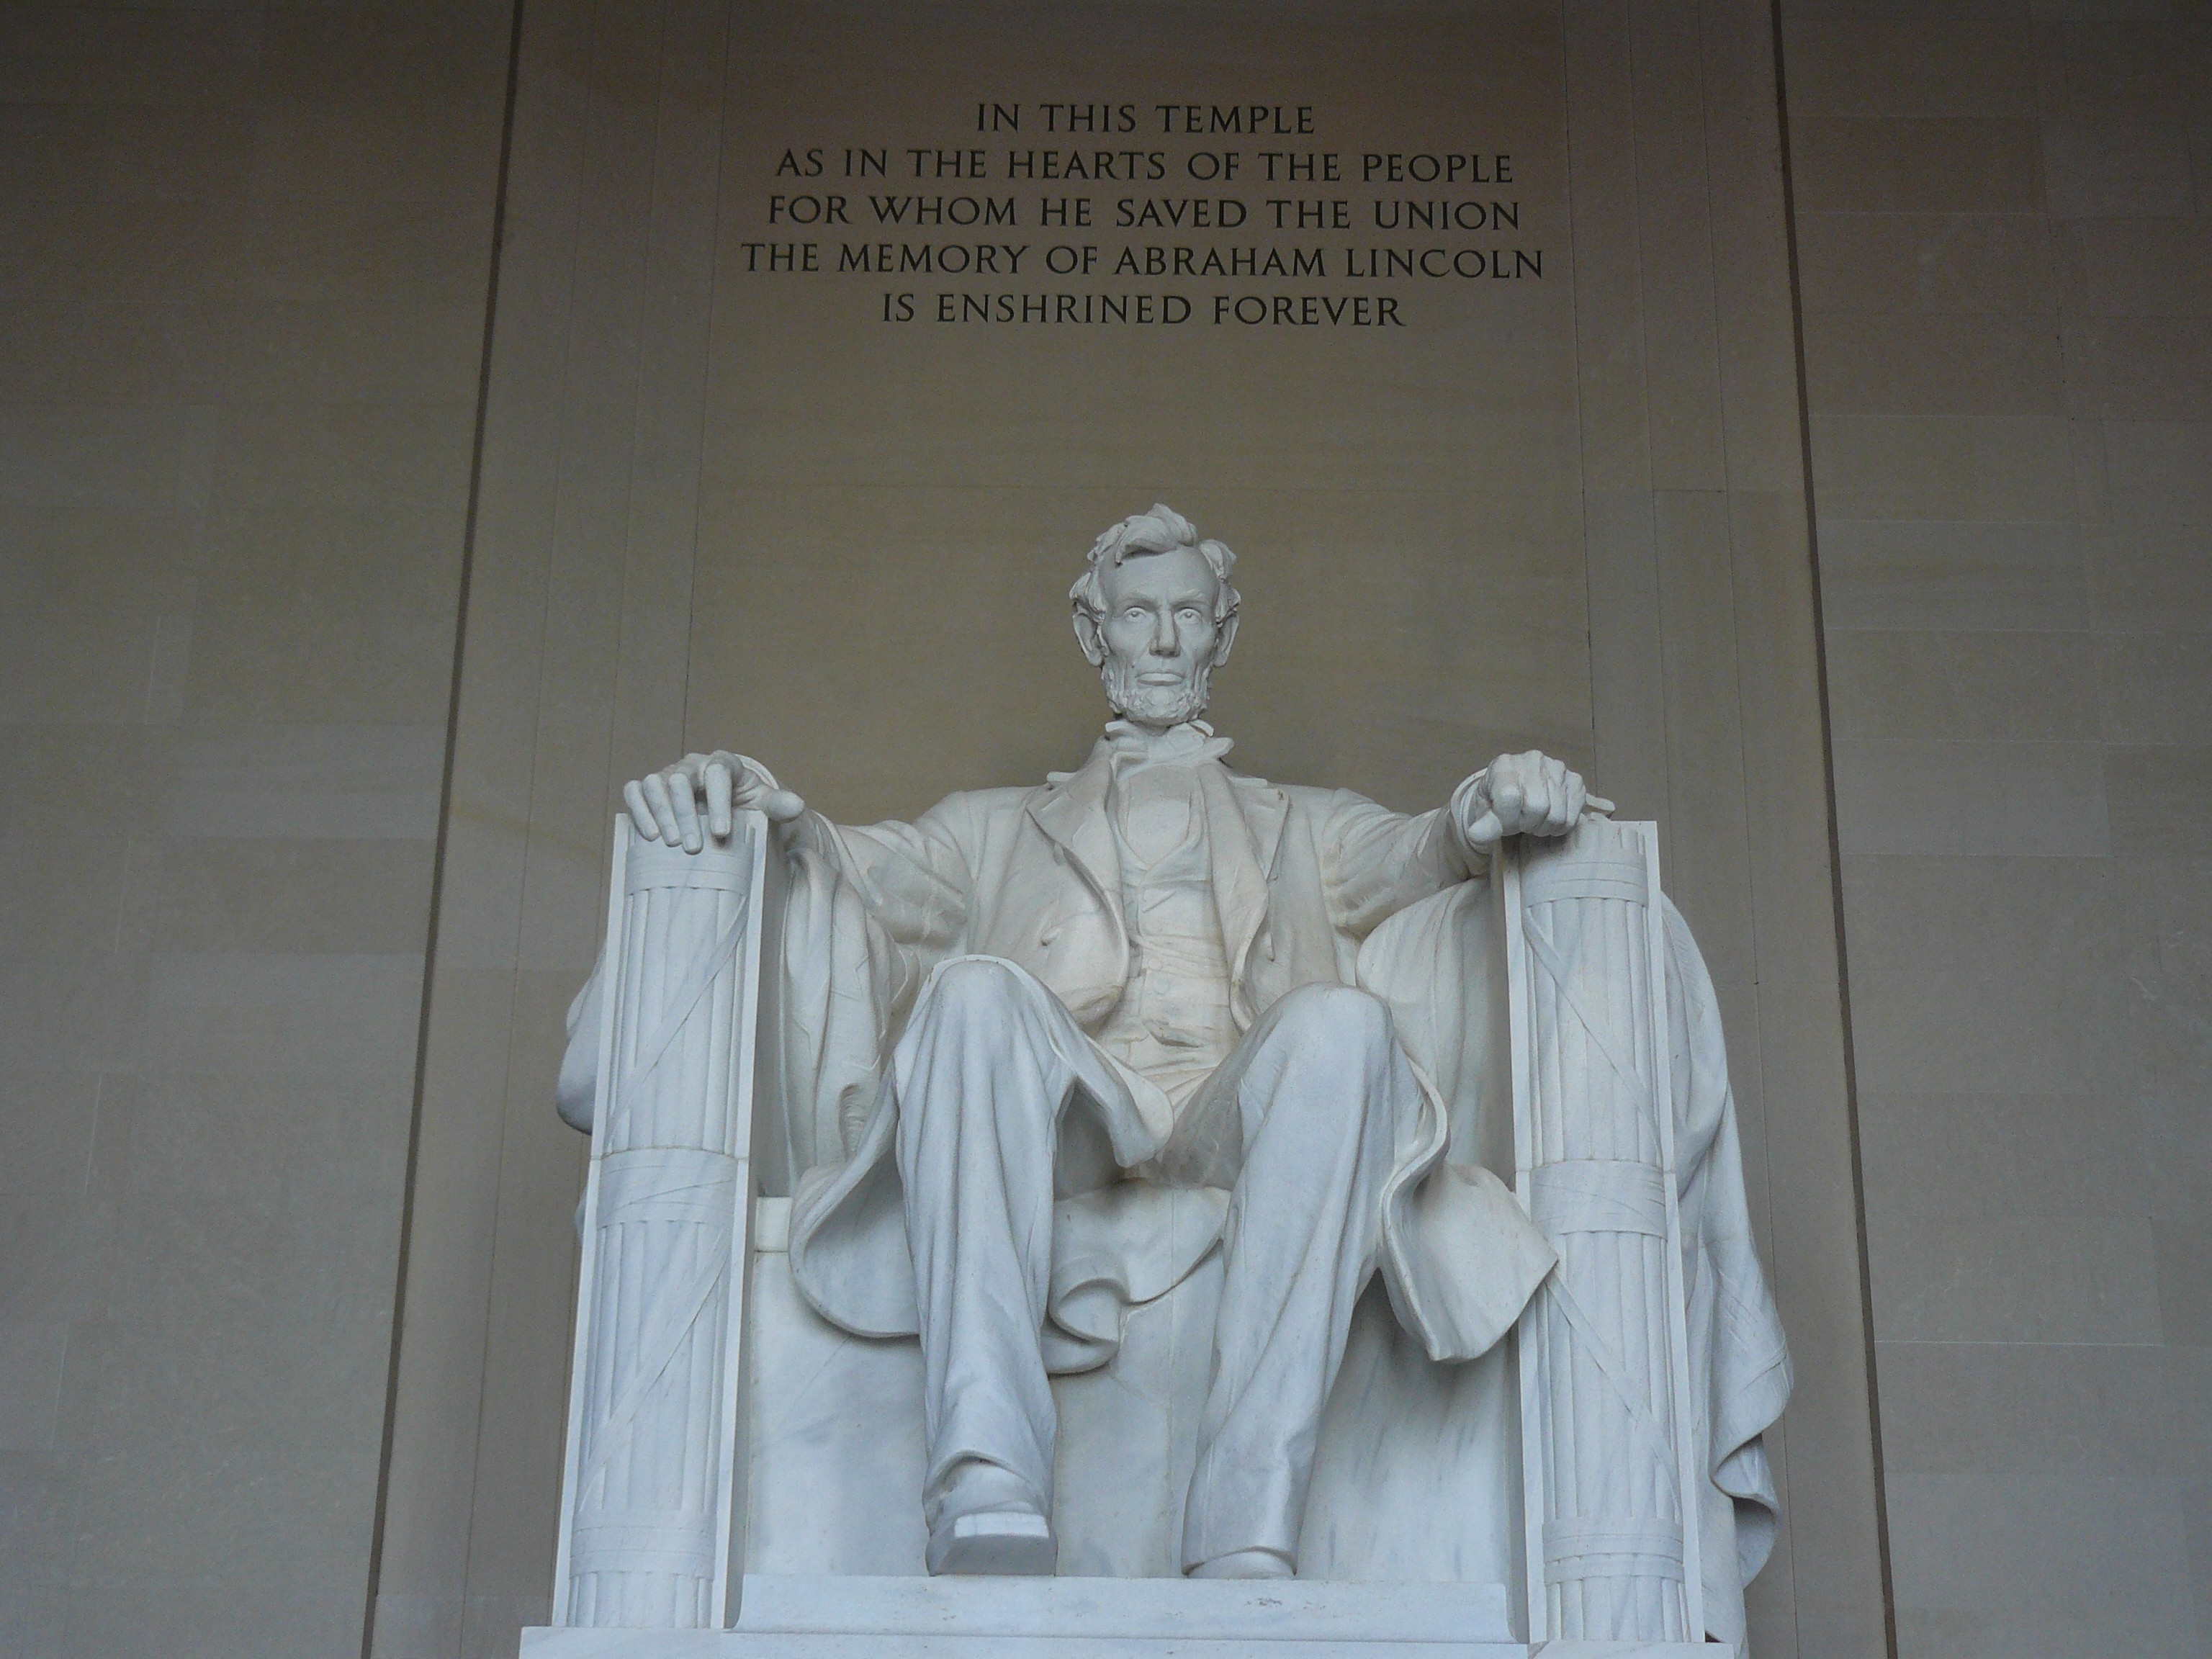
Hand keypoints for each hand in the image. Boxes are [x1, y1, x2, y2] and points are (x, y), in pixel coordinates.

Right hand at [623, 751, 805, 852]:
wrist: (727, 810)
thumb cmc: (747, 807)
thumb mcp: (766, 806)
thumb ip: (779, 805)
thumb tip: (797, 805)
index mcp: (723, 764)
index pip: (717, 772)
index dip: (719, 801)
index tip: (723, 833)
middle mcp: (692, 765)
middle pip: (681, 780)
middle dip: (686, 814)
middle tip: (694, 848)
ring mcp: (669, 776)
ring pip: (655, 784)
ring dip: (661, 814)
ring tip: (671, 844)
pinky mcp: (650, 789)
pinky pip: (635, 791)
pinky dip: (639, 809)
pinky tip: (649, 835)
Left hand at [1459, 750, 1610, 850]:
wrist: (1514, 792)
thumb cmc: (1497, 802)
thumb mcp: (1484, 813)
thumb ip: (1483, 825)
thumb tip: (1476, 836)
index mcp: (1504, 764)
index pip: (1510, 797)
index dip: (1506, 819)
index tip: (1503, 821)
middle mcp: (1533, 760)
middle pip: (1537, 807)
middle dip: (1526, 824)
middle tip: (1520, 822)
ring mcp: (1557, 768)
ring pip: (1557, 815)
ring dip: (1543, 827)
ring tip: (1534, 820)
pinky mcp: (1575, 781)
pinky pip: (1573, 816)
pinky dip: (1560, 826)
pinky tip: (1548, 818)